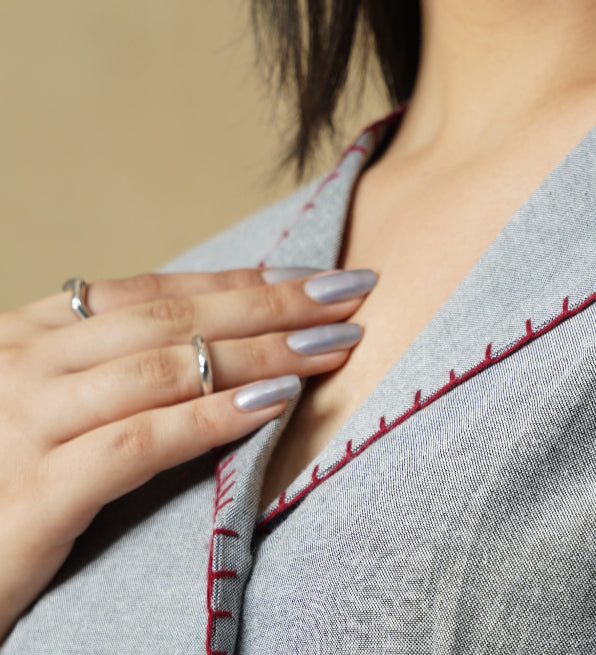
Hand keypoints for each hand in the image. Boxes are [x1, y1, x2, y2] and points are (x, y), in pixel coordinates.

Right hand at [0, 267, 376, 639]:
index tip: (310, 276)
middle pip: (170, 321)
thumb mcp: (39, 415)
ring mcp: (23, 428)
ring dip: (264, 352)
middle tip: (350, 292)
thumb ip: (102, 375)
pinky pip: (140, 443)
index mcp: (21, 340)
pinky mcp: (35, 495)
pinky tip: (275, 406)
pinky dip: (213, 419)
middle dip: (271, 303)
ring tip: (336, 344)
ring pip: (166, 371)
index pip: (149, 294)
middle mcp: (19, 369)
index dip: (237, 281)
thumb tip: (209, 346)